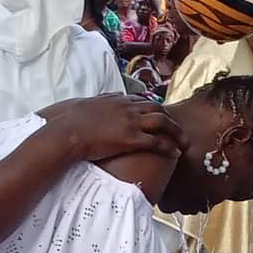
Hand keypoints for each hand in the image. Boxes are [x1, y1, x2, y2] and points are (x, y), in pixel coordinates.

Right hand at [37, 94, 188, 159]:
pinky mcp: (131, 138)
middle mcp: (127, 107)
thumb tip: (94, 107)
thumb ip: (95, 106)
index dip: (153, 109)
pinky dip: (169, 147)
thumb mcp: (84, 107)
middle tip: (178, 130)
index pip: (141, 100)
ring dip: (176, 132)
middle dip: (170, 119)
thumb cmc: (69, 122)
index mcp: (116, 100)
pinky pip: (156, 141)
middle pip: (157, 108)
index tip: (160, 117)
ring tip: (184, 142)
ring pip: (162, 122)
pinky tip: (176, 153)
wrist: (67, 131)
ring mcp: (130, 122)